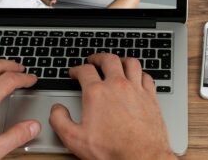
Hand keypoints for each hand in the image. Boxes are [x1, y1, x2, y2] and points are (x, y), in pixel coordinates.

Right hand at [49, 54, 176, 159]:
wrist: (141, 157)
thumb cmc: (112, 150)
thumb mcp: (75, 139)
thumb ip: (60, 121)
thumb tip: (57, 110)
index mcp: (97, 93)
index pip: (85, 71)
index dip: (77, 69)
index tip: (75, 72)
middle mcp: (117, 86)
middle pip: (108, 60)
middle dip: (98, 57)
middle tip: (94, 60)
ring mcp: (135, 89)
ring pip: (130, 63)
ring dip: (121, 60)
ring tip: (117, 62)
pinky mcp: (150, 96)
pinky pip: (146, 76)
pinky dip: (140, 73)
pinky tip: (137, 77)